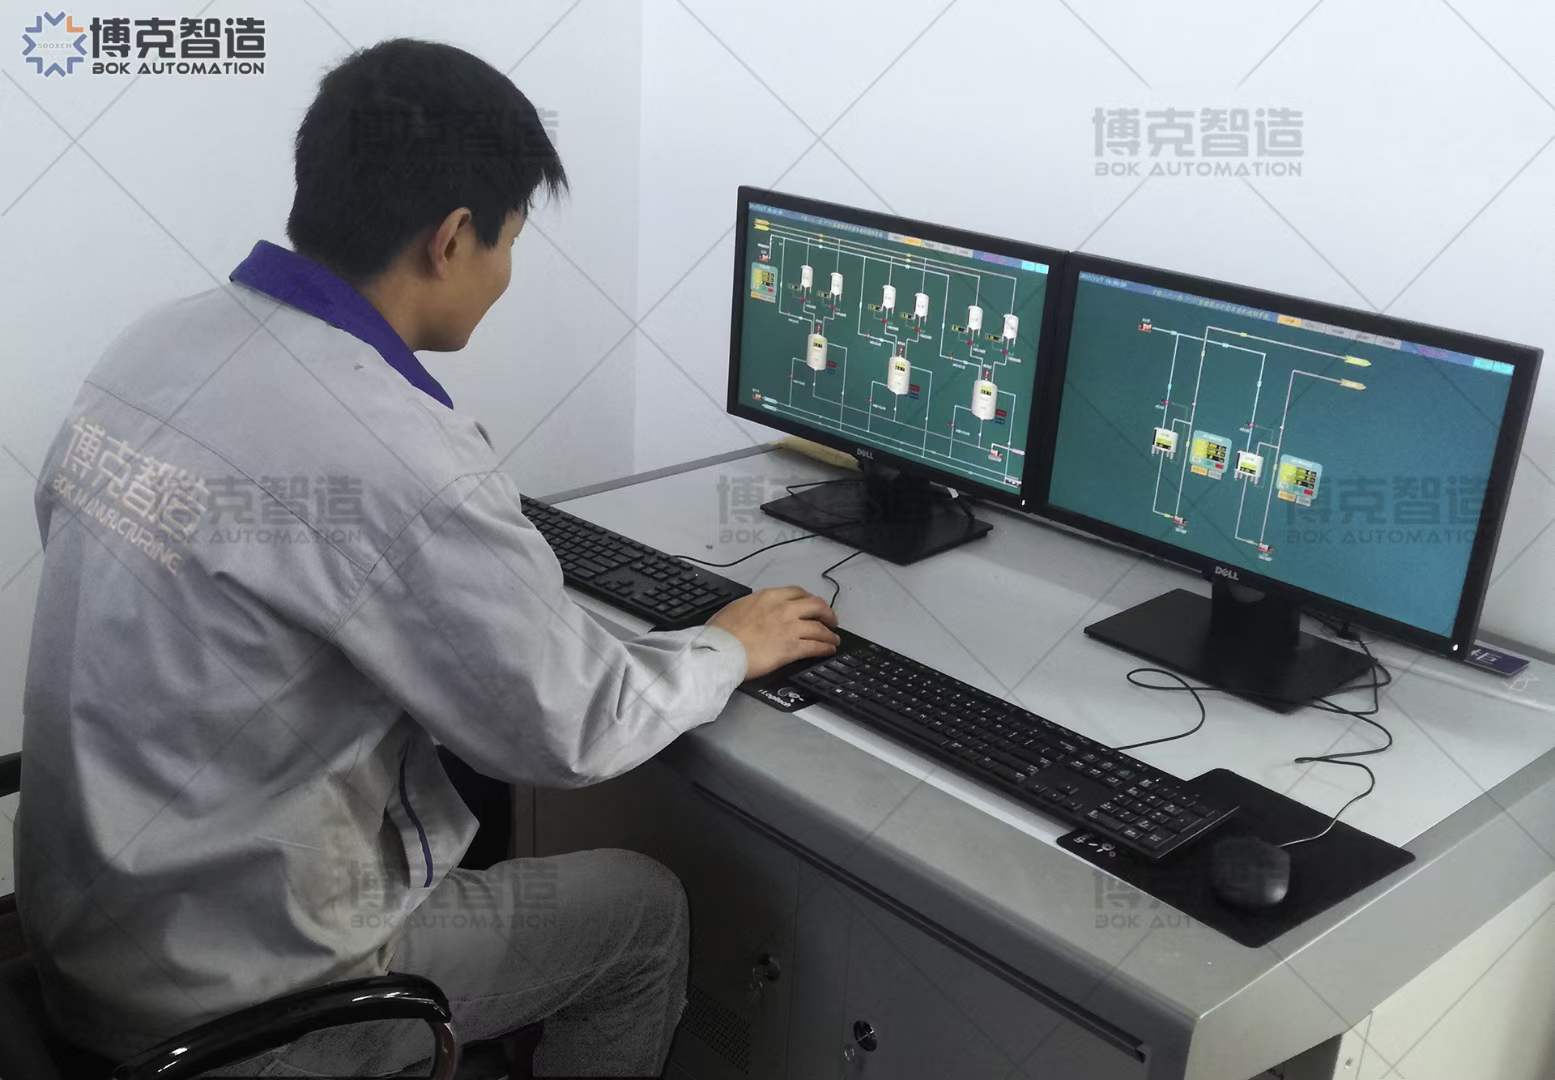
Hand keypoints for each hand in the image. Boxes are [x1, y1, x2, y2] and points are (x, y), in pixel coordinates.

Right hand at [708, 586, 839, 679]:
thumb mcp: (737, 607)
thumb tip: (758, 611)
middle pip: (816, 606)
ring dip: (829, 634)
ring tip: (833, 639)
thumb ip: (754, 606)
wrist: (720, 651)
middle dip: (827, 613)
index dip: (809, 599)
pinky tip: (828, 650)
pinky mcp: (792, 648)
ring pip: (819, 628)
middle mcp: (784, 609)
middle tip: (830, 620)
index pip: (798, 592)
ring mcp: (790, 628)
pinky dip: (825, 647)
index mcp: (769, 596)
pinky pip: (815, 646)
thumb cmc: (722, 632)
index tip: (813, 605)